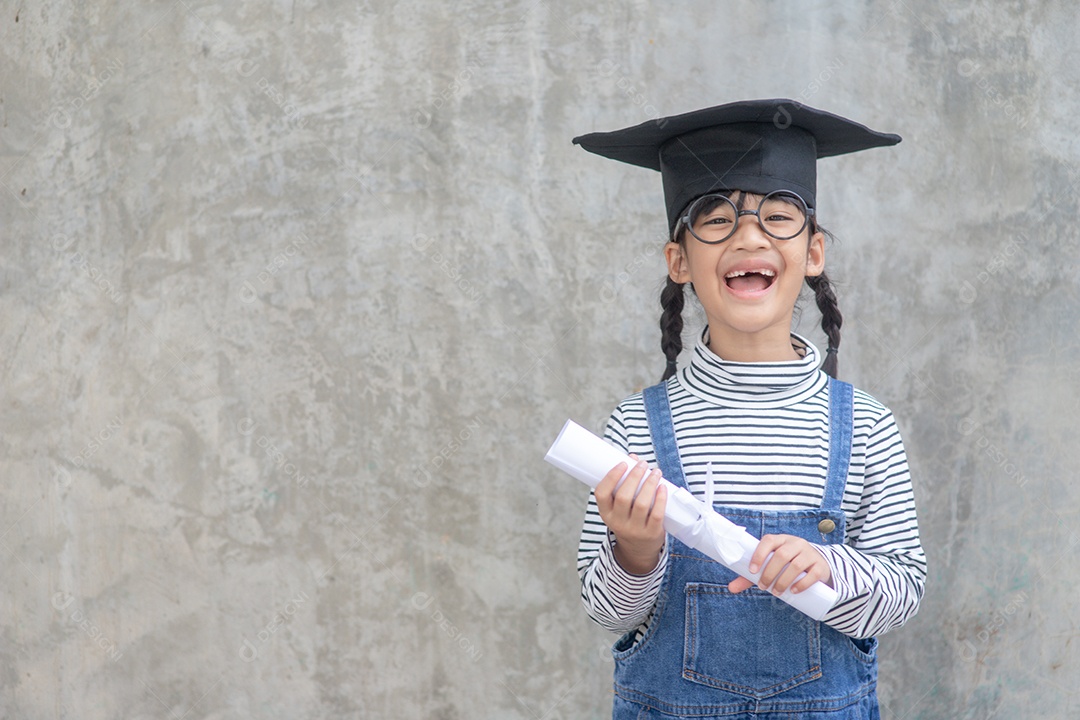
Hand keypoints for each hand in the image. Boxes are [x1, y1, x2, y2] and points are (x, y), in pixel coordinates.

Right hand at [594, 454, 667, 574]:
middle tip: (642, 464)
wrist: (638, 550)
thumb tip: (633, 458)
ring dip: (649, 484)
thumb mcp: (619, 508)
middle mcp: (618, 522)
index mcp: (606, 514)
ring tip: (655, 472)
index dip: (611, 477)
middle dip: (634, 476)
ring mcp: (635, 529)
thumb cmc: (628, 520)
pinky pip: (657, 514)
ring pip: (642, 504)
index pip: (602, 494)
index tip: (623, 463)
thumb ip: (624, 484)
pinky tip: (662, 487)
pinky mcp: (652, 533)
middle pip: (624, 496)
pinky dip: (660, 498)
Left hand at [728, 534, 831, 595]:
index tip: (752, 571)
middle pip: (781, 555)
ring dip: (783, 580)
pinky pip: (812, 573)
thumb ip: (751, 577)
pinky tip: (793, 591)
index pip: (768, 541)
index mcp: (781, 540)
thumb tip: (731, 588)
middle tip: (763, 587)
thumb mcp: (770, 566)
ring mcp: (809, 553)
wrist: (817, 564)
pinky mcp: (820, 566)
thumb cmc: (787, 565)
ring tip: (776, 592)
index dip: (759, 554)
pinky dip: (802, 583)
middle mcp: (796, 543)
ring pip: (796, 565)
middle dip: (770, 573)